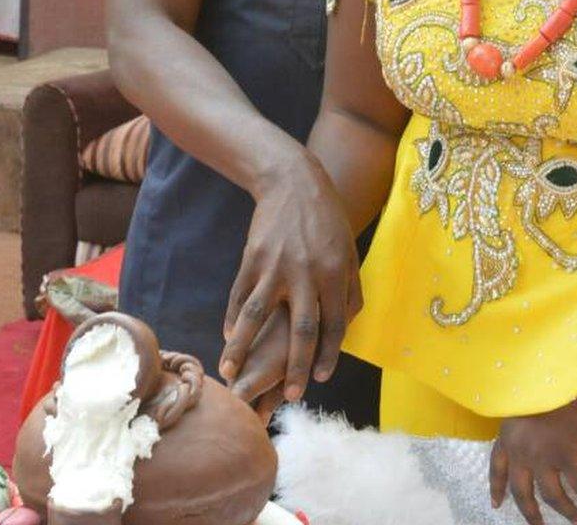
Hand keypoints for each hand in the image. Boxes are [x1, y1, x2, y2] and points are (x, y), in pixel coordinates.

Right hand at [220, 146, 361, 401]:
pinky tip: (227, 338)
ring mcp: (275, 266)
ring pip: (257, 316)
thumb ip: (349, 288)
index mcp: (334, 272)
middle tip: (291, 394)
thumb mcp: (349, 249)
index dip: (328, 354)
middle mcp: (305, 273)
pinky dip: (231, 319)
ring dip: (243, 348)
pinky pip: (239, 294)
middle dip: (296, 366)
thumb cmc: (326, 219)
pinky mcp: (251, 258)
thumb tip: (347, 326)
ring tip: (232, 374)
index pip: (334, 324)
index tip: (321, 378)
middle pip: (301, 330)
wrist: (293, 181)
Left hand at [490, 392, 576, 524]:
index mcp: (507, 435)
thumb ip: (520, 425)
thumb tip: (529, 441)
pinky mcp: (567, 454)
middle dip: (530, 513)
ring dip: (567, 512)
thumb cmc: (541, 382)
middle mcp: (520, 450)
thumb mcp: (520, 403)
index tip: (497, 504)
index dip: (497, 488)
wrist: (561, 371)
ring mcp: (542, 454)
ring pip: (553, 497)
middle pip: (522, 492)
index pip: (496, 467)